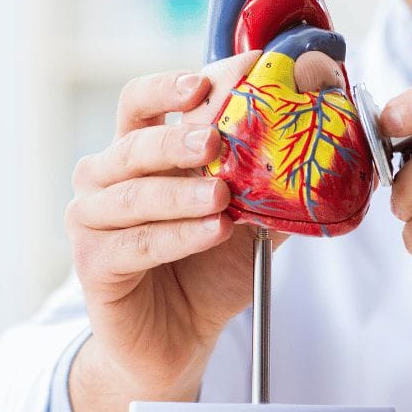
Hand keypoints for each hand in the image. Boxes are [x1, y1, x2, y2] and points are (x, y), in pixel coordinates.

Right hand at [64, 51, 281, 411]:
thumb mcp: (248, 217)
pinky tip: (212, 231)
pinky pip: (137, 243)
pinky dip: (177, 236)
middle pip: (135, 138)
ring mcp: (93, 217)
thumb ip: (269, 180)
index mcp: (140, 149)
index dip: (188, 82)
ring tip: (222, 196)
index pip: (152, 100)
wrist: (175, 340)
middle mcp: (107, 174)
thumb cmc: (206, 268)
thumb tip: (319, 139)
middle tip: (218, 137)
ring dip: (181, 191)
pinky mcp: (93, 262)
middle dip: (179, 135)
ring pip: (133, 192)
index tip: (238, 72)